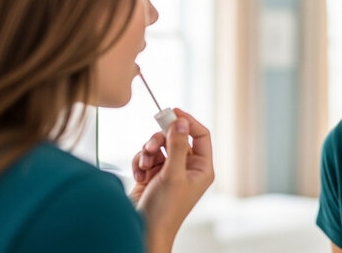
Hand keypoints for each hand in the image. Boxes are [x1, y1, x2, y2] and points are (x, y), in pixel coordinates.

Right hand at [129, 108, 213, 252]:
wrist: (145, 230)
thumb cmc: (165, 210)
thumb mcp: (173, 174)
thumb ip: (177, 146)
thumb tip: (181, 121)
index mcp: (201, 168)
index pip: (200, 135)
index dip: (188, 121)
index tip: (173, 111)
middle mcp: (187, 167)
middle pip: (175, 137)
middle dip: (160, 140)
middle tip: (151, 146)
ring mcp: (169, 170)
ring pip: (159, 145)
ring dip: (148, 152)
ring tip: (145, 166)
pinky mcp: (153, 174)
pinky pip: (146, 155)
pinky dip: (140, 162)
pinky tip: (140, 176)